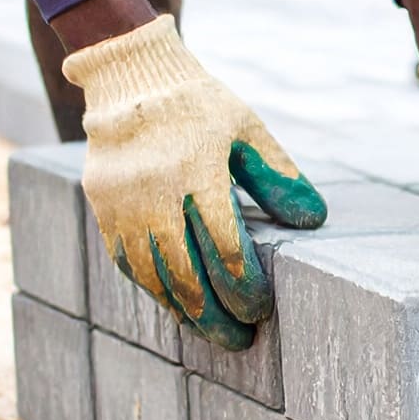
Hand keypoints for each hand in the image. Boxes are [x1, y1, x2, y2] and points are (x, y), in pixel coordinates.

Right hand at [62, 16, 326, 347]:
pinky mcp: (103, 206)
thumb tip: (315, 220)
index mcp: (199, 172)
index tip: (260, 309)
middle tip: (240, 341)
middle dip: (215, 315)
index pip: (224, 247)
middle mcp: (157, 193)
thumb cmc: (200, 106)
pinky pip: (126, 260)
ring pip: (153, 275)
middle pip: (187, 273)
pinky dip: (151, 288)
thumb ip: (279, 177)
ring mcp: (124, 202)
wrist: (130, 78)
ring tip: (209, 333)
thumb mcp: (248, 130)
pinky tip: (174, 305)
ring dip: (183, 311)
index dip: (243, 286)